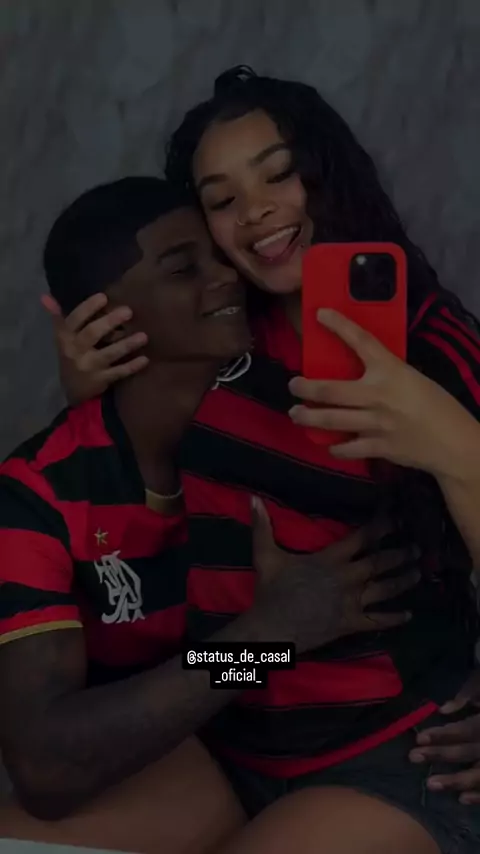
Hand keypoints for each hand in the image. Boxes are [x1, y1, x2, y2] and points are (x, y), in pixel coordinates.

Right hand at [41, 293, 148, 404]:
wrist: (72, 390)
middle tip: (128, 311)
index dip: (88, 308)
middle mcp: (75, 351)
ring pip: (108, 354)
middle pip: (92, 334)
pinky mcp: (101, 380)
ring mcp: (89, 367)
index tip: (104, 297)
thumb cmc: (72, 355)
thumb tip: (45, 297)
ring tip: (144, 336)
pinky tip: (145, 359)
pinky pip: (118, 373)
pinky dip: (131, 366)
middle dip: (109, 322)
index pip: (74, 319)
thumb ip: (59, 317)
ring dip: (126, 345)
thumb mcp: (63, 338)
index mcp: (66, 338)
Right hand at [250, 498, 419, 653]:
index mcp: (329, 559)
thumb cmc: (270, 591)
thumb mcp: (265, 555)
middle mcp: (345, 578)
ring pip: (384, 589)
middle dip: (400, 554)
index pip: (360, 539)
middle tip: (418, 547)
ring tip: (418, 573)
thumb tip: (252, 498)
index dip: (380, 527)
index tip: (396, 519)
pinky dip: (394, 618)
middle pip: (379, 563)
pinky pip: (377, 620)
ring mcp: (350, 602)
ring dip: (403, 581)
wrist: (271, 628)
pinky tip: (408, 615)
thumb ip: (262, 526)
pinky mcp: (350, 623)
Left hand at [289, 309, 479, 478]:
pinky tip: (329, 442)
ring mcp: (375, 423)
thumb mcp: (412, 378)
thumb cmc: (435, 404)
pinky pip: (346, 447)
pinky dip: (334, 446)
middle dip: (305, 387)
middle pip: (329, 390)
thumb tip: (359, 370)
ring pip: (330, 420)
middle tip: (294, 385)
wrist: (452, 441)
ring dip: (308, 417)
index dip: (339, 326)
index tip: (320, 315)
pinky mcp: (376, 447)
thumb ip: (385, 374)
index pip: (361, 341)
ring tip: (297, 413)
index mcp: (391, 371)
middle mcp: (378, 395)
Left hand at [409, 671, 479, 804]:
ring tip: (430, 784)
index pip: (466, 730)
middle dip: (441, 755)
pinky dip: (479, 796)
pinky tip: (462, 799)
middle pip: (468, 752)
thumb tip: (443, 709)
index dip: (443, 734)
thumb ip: (467, 696)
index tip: (420, 738)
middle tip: (413, 757)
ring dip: (456, 781)